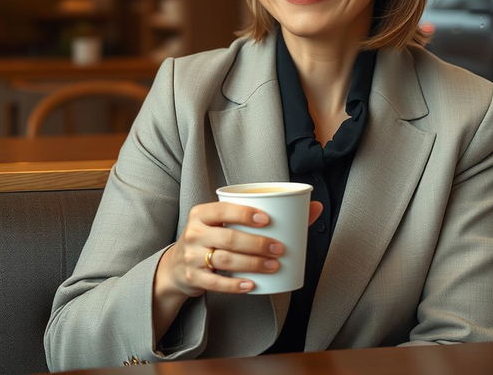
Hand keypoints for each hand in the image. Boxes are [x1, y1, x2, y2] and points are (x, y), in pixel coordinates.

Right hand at [156, 200, 322, 297]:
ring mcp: (191, 257)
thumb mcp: (227, 222)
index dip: (245, 214)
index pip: (223, 210)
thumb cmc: (214, 237)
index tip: (268, 220)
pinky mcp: (193, 279)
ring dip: (252, 264)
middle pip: (228, 238)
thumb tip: (315, 206)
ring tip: (274, 266)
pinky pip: (215, 283)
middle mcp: (194, 233)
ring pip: (224, 260)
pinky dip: (235, 285)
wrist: (178, 266)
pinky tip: (252, 285)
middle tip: (279, 249)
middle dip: (256, 244)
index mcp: (202, 213)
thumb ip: (265, 214)